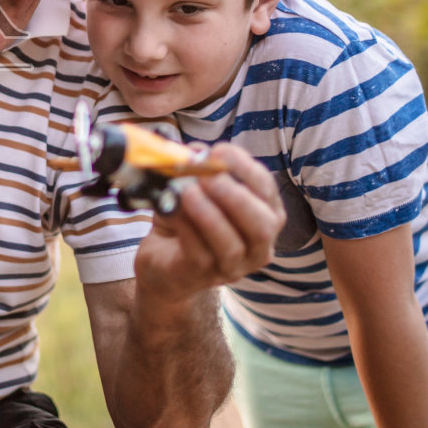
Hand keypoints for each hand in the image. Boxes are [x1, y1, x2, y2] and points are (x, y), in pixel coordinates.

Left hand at [131, 144, 283, 305]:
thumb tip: (195, 151)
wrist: (160, 261)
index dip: (245, 168)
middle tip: (207, 177)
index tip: (220, 151)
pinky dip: (186, 227)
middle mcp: (258, 246)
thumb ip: (198, 170)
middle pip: (262, 225)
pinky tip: (171, 209)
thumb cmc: (186, 220)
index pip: (267, 190)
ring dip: (209, 214)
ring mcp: (233, 267)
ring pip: (232, 245)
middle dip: (235, 196)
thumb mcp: (193, 189)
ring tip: (187, 191)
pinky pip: (199, 253)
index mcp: (265, 216)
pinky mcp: (202, 276)